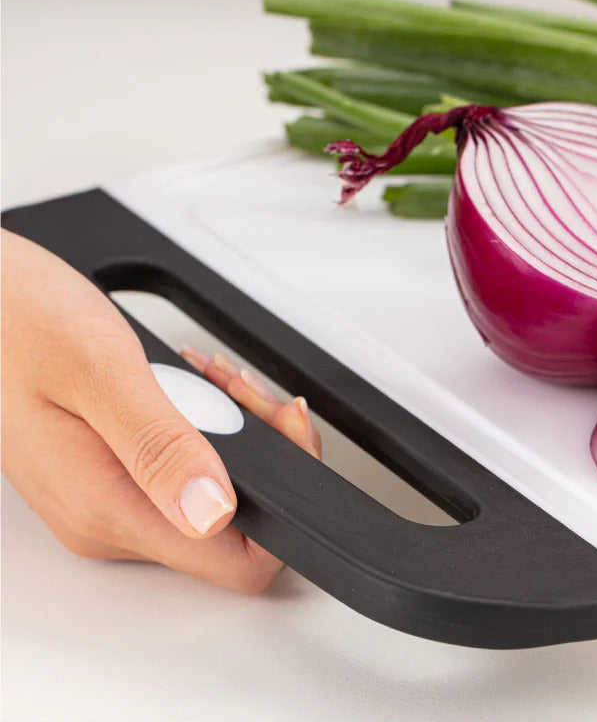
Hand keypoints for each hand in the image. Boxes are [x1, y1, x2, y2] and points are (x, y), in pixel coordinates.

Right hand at [1, 230, 319, 592]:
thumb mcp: (100, 372)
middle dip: (261, 446)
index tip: (283, 433)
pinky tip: (186, 384)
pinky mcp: (104, 474)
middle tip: (241, 387)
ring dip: (230, 425)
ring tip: (210, 374)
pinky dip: (199, 422)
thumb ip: (159, 445)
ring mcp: (104, 499)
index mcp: (108, 507)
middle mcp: (107, 518)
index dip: (283, 506)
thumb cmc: (17, 321)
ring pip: (211, 489)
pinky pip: (178, 468)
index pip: (236, 562)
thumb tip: (214, 510)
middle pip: (234, 522)